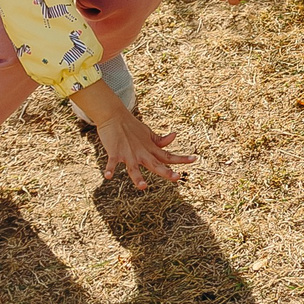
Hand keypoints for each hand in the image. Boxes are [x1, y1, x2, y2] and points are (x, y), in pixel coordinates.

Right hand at [75, 93, 194, 189]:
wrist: (114, 116)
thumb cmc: (132, 128)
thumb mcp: (148, 134)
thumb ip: (160, 140)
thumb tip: (174, 136)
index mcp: (150, 149)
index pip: (168, 156)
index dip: (181, 159)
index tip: (195, 159)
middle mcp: (141, 153)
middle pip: (155, 164)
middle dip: (166, 172)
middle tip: (177, 177)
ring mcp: (128, 153)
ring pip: (134, 168)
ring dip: (137, 177)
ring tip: (143, 186)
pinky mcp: (115, 152)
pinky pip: (112, 162)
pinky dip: (110, 168)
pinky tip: (108, 176)